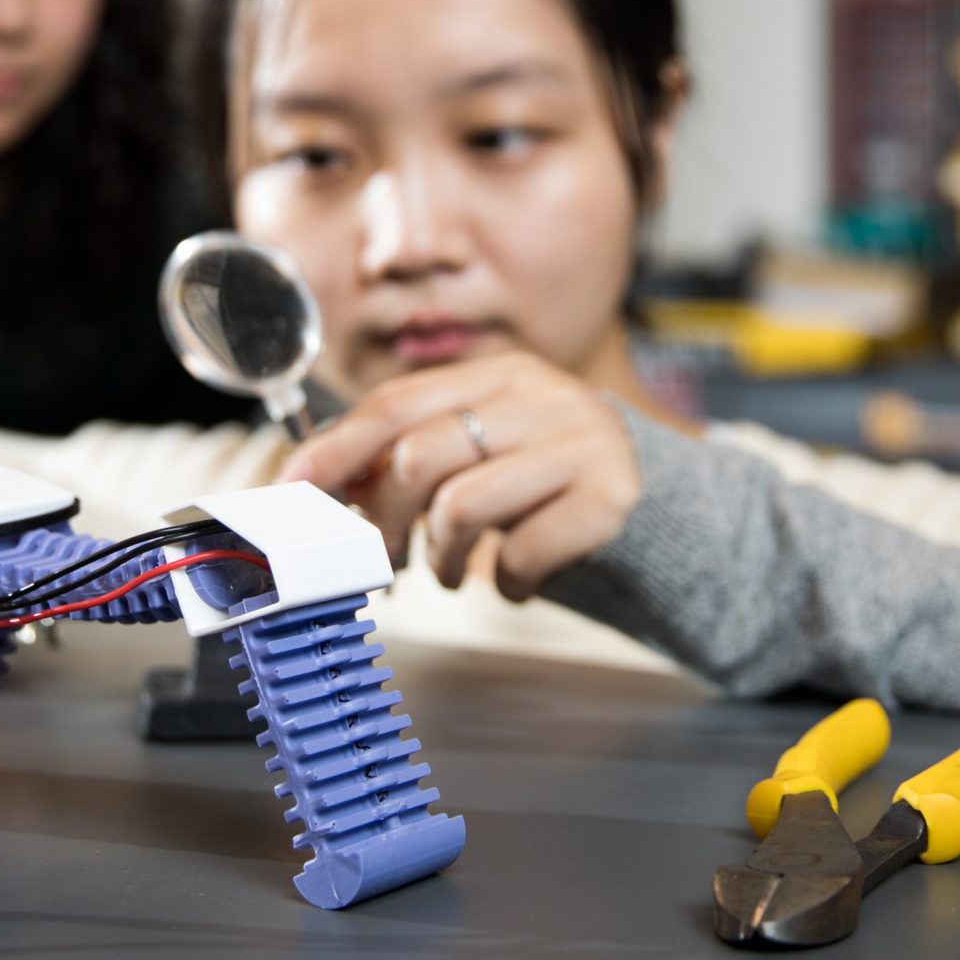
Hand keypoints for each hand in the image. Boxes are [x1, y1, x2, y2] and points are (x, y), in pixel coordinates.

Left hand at [280, 352, 642, 600]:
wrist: (663, 511)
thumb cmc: (548, 488)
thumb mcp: (483, 457)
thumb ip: (414, 456)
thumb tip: (327, 481)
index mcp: (499, 376)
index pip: (396, 403)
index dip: (337, 448)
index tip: (297, 489)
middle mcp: (542, 395)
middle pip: (420, 456)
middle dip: (384, 522)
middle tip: (385, 561)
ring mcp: (582, 442)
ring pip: (462, 505)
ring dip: (442, 558)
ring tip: (452, 574)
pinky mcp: (611, 497)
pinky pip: (523, 550)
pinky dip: (509, 583)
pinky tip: (518, 584)